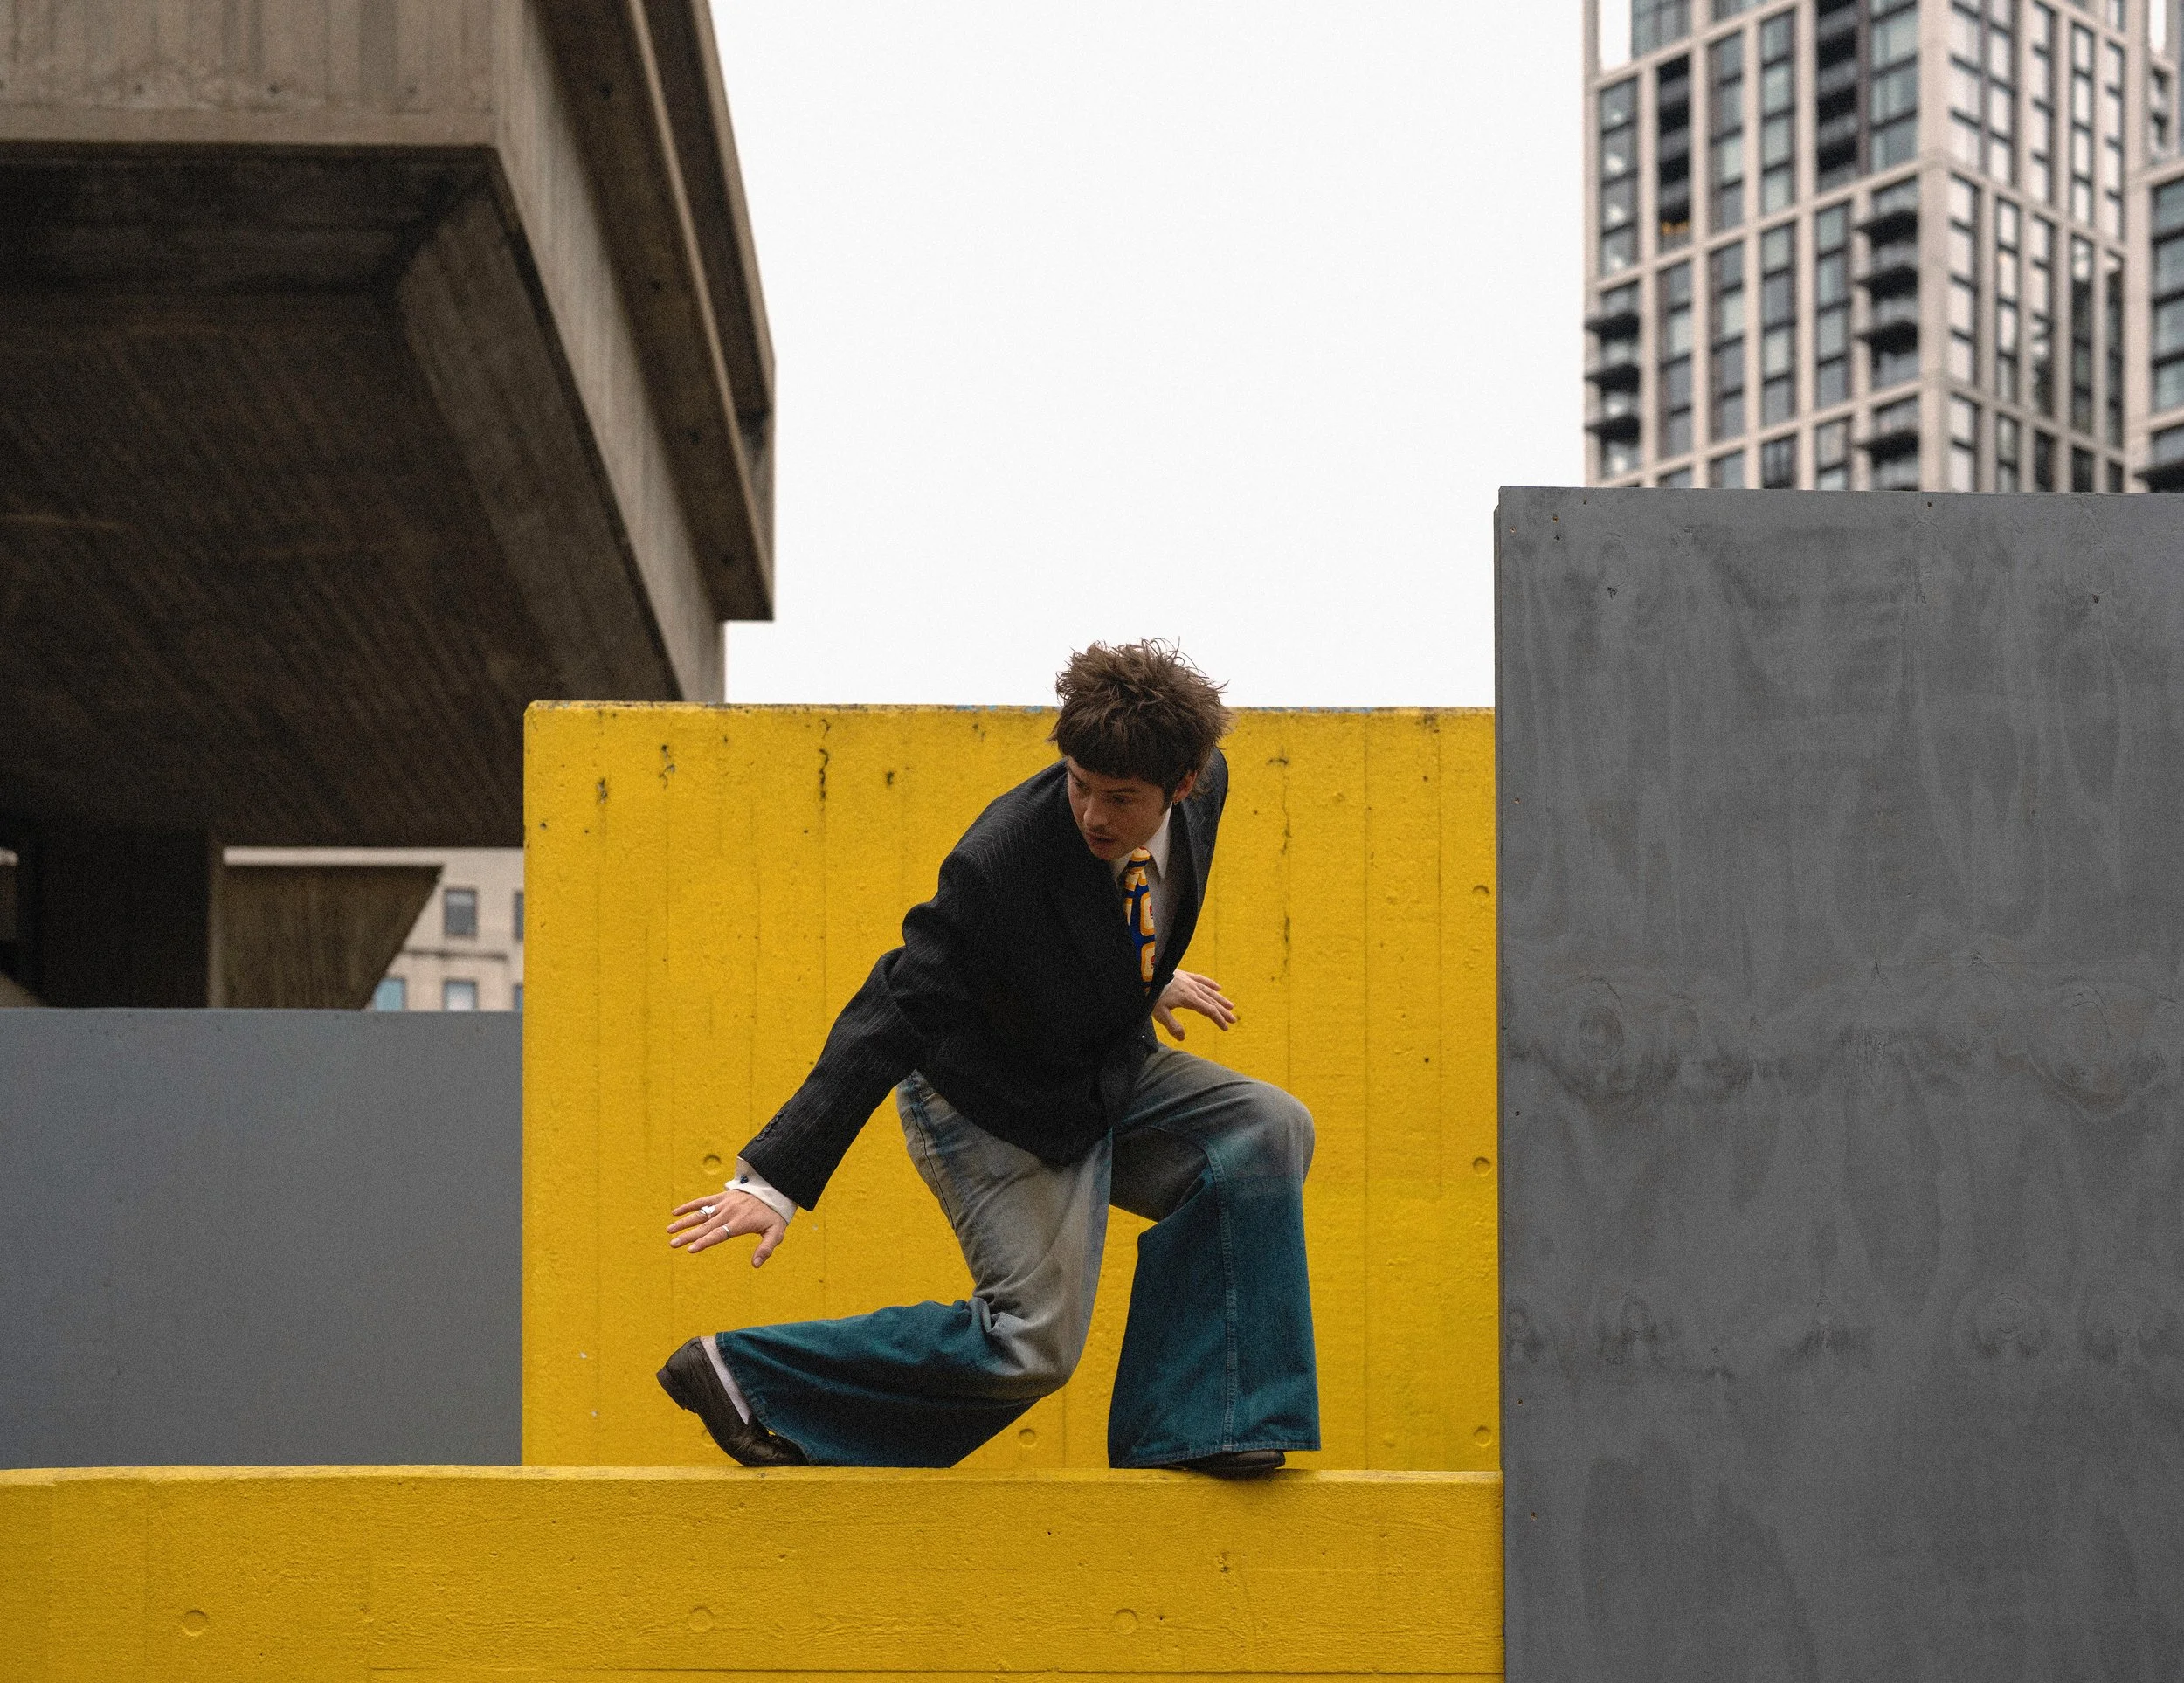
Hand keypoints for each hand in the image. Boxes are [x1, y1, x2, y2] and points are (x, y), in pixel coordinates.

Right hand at [667, 1189, 785, 1266]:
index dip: (704, 1242)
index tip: (691, 1249)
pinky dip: (689, 1206)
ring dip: (684, 1222)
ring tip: (669, 1230)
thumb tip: (755, 1265)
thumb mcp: (775, 1233)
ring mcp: (723, 1204)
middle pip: (705, 1226)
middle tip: (672, 1244)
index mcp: (739, 1223)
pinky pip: (702, 1201)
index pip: (718, 1235)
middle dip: (688, 1236)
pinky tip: (675, 1212)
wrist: (773, 1189)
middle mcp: (728, 1213)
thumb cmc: (773, 1215)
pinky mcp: (721, 1196)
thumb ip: (765, 1249)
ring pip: (700, 1214)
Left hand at [1154, 970, 1236, 1040]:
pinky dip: (1211, 984)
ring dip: (1221, 999)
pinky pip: (1201, 979)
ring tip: (1231, 1006)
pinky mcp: (1185, 975)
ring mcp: (1190, 981)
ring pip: (1209, 991)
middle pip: (1212, 1002)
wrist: (1148, 974)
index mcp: (1189, 999)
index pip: (1208, 1011)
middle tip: (1233, 1020)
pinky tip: (1218, 987)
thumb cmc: (1153, 994)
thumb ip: (1172, 1026)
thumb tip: (1182, 1038)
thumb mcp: (1160, 1013)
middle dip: (1223, 1012)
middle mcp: (1193, 990)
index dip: (1218, 1019)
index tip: (1225, 1027)